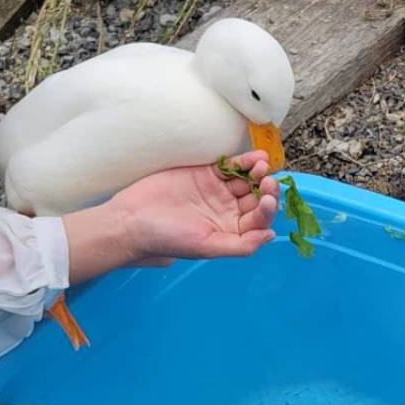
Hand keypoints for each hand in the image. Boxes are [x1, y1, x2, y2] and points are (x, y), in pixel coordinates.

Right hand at [63, 151, 279, 285]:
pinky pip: (231, 167)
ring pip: (247, 181)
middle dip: (266, 189)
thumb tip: (271, 236)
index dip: (268, 210)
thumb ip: (242, 245)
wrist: (132, 219)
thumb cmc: (167, 238)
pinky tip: (255, 158)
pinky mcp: (207, 174)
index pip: (259, 220)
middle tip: (268, 179)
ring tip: (261, 166)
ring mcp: (219, 192)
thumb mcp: (207, 246)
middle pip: (257, 198)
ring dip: (258, 173)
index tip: (268, 199)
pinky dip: (244, 162)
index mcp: (232, 232)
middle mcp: (229, 212)